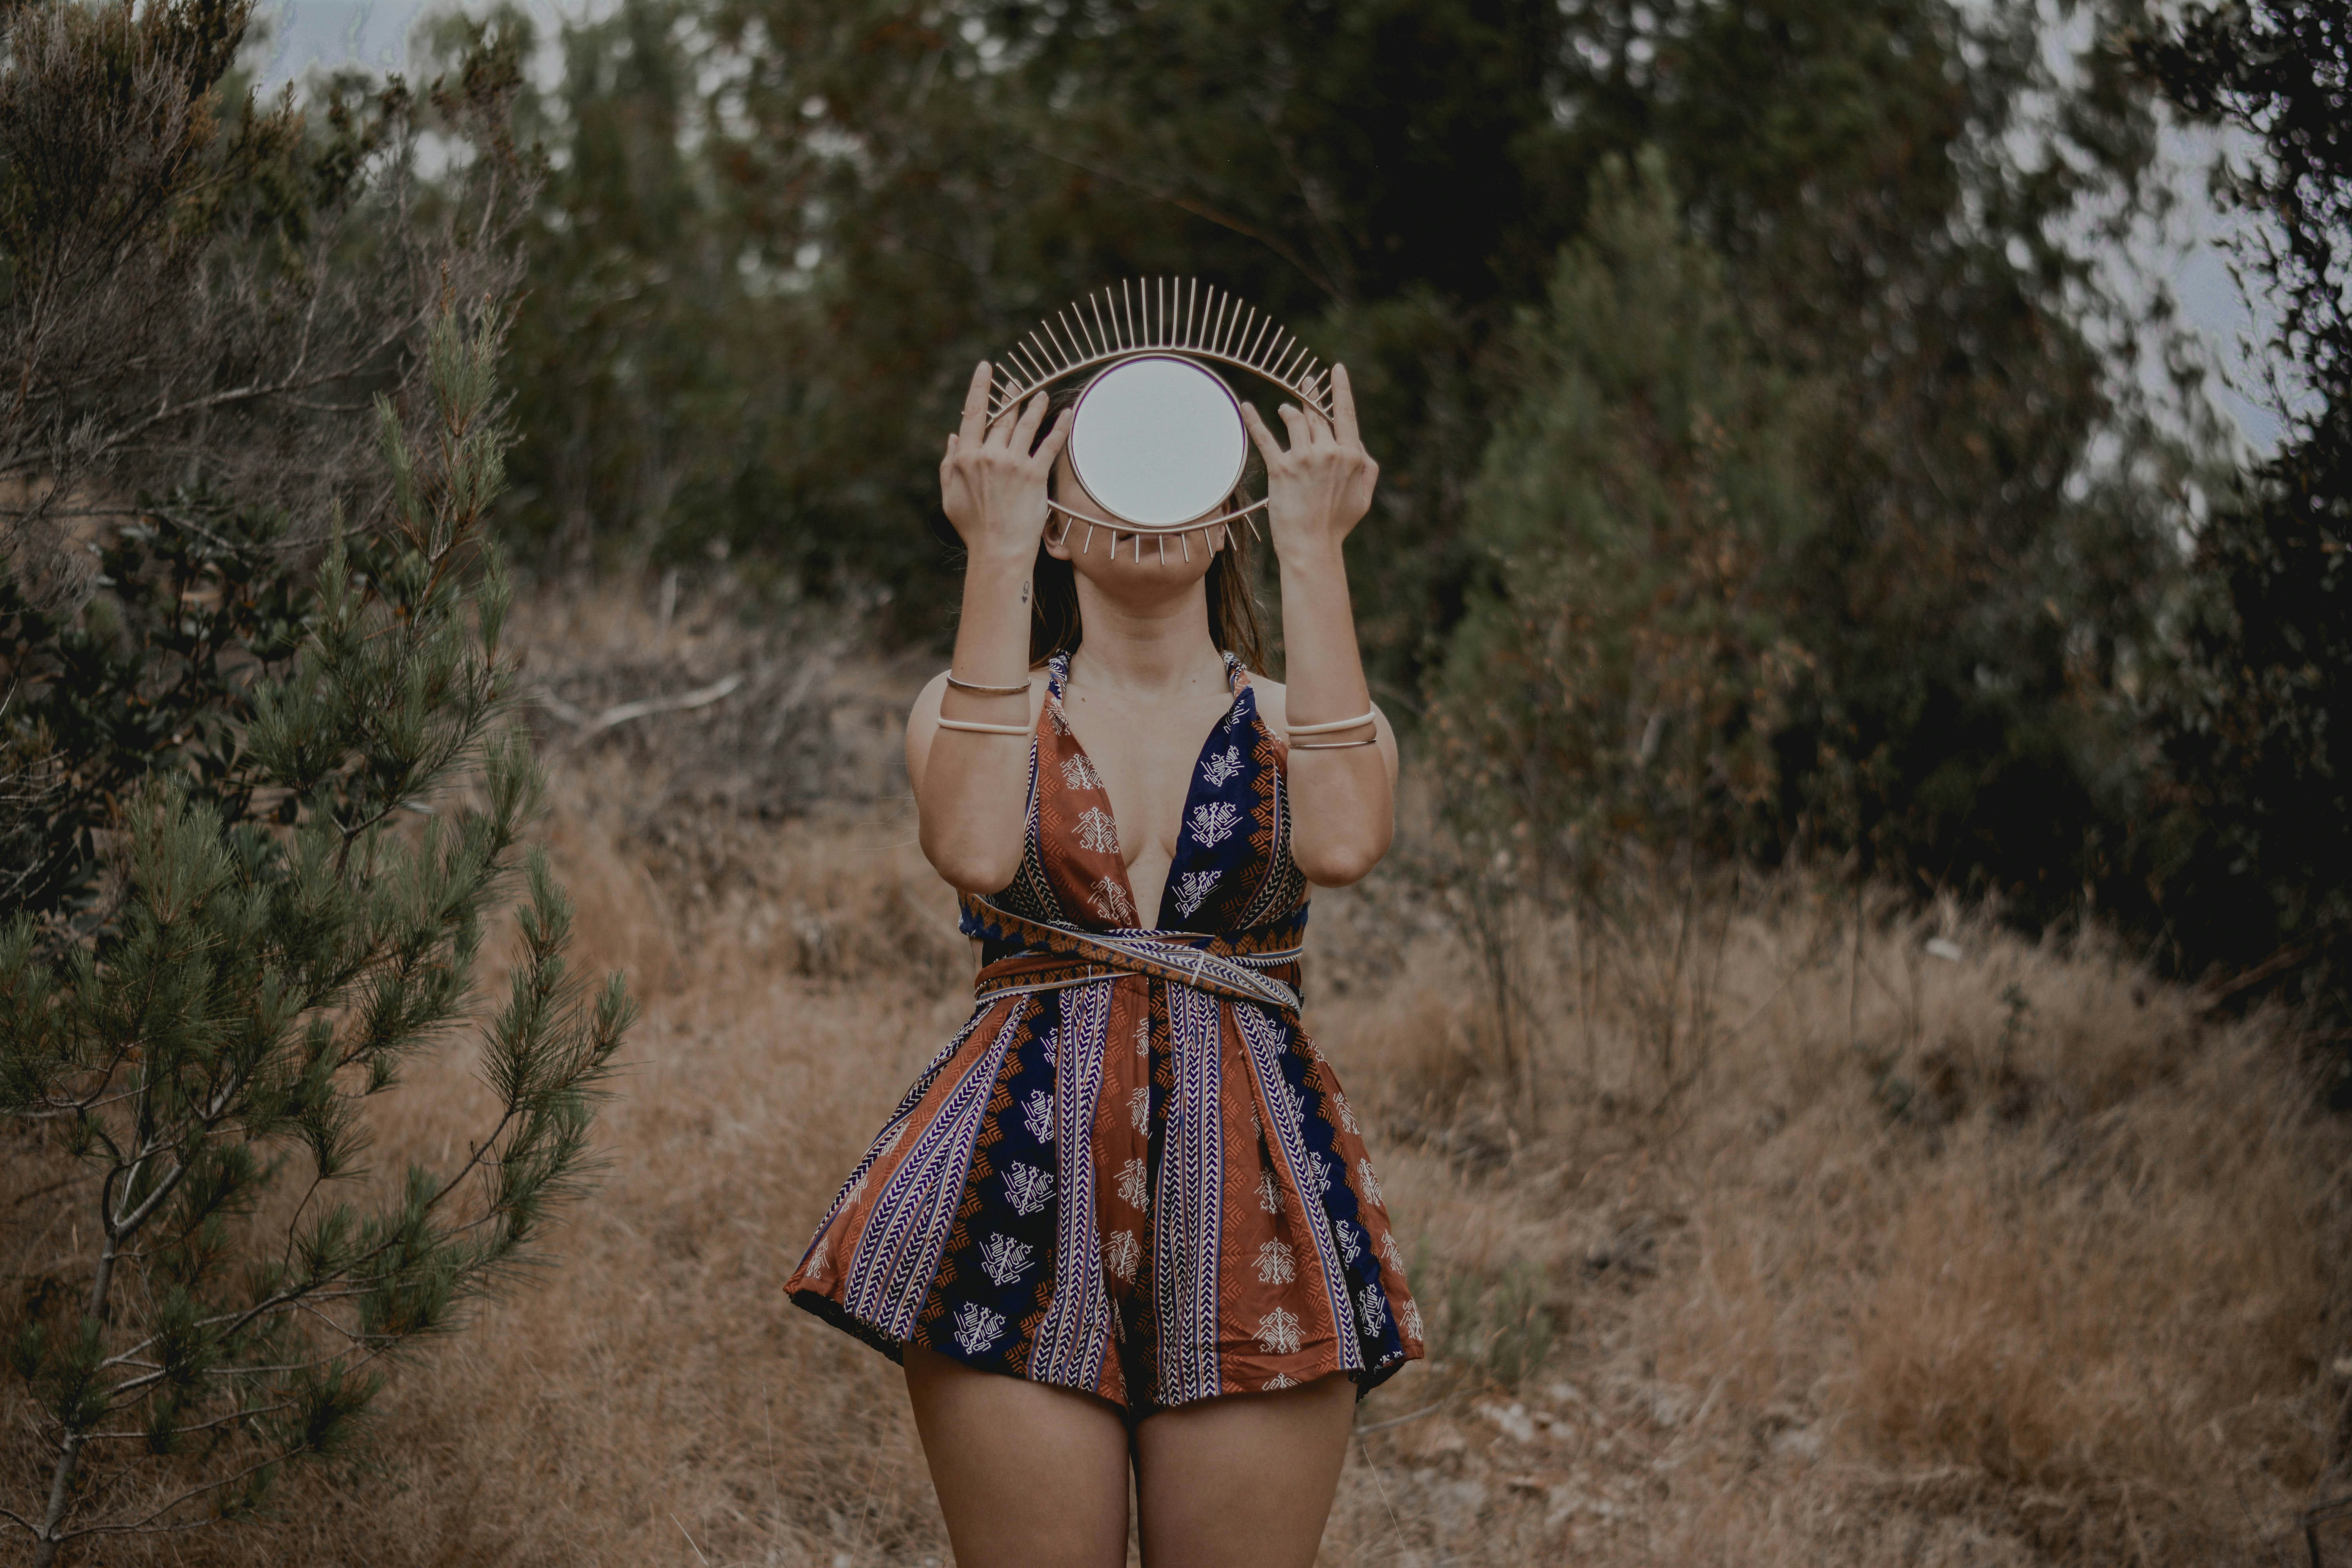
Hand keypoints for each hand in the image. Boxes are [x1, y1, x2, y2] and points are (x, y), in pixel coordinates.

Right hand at [939, 360, 1067, 563]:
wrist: (998, 550)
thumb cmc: (973, 527)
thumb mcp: (950, 495)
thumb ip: (949, 463)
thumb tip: (954, 436)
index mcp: (966, 457)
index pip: (973, 413)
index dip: (980, 388)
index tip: (986, 368)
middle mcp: (989, 455)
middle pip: (1002, 417)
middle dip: (1010, 397)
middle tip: (1016, 384)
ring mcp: (1013, 463)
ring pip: (1025, 425)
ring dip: (1034, 406)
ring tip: (1041, 393)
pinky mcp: (1034, 475)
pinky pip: (1049, 444)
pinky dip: (1059, 427)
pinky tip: (1067, 413)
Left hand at [1241, 362, 1377, 560]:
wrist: (1313, 546)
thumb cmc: (1338, 524)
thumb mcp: (1364, 496)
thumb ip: (1367, 467)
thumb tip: (1358, 446)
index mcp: (1351, 455)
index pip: (1345, 414)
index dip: (1340, 389)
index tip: (1336, 369)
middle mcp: (1328, 452)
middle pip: (1317, 415)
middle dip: (1310, 396)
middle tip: (1305, 383)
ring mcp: (1304, 459)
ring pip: (1295, 420)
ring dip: (1288, 410)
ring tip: (1284, 409)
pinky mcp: (1281, 469)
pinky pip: (1264, 438)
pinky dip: (1253, 420)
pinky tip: (1244, 406)